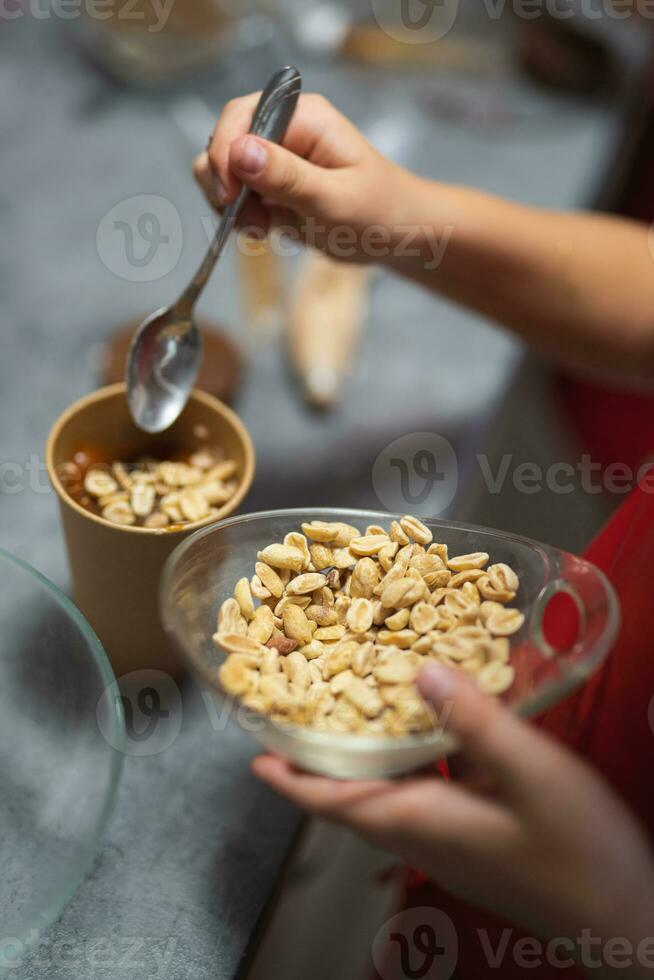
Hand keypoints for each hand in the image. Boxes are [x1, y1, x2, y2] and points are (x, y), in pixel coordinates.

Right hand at [193, 93, 412, 262]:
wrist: (397, 236)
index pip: (241, 117)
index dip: (225, 154)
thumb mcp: (334, 199)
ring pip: (223, 169)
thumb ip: (287, 177)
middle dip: (224, 183)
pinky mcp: (271, 185)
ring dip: (229, 204)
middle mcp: (284, 130)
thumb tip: (239, 151)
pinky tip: (262, 232)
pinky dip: (238, 215)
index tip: (230, 197)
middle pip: (224, 140)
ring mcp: (275, 158)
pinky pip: (235, 194)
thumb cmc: (379, 213)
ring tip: (259, 230)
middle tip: (248, 222)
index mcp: (303, 117)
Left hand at [253, 664, 653, 966]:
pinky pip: (426, 797)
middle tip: (301, 720)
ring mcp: (455, 844)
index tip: (258, 757)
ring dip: (365, 762)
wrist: (632, 922)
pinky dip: (414, 764)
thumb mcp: (536, 777)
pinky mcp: (480, 843)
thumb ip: (477, 722)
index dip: (294, 780)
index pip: (335, 802)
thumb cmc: (581, 856)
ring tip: (354, 717)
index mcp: (423, 821)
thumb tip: (420, 669)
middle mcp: (427, 836)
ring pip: (389, 798)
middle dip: (321, 764)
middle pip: (354, 799)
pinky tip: (437, 737)